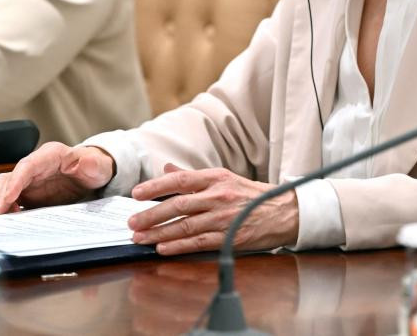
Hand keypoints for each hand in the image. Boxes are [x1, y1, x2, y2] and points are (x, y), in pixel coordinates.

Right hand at [0, 142, 115, 213]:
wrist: (95, 176)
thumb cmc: (95, 167)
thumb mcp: (100, 166)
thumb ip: (94, 163)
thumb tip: (86, 161)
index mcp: (50, 155)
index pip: (27, 165)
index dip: (15, 181)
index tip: (7, 198)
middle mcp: (35, 167)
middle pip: (9, 178)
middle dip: (2, 197)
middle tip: (1, 216)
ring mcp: (29, 182)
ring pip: (5, 191)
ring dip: (3, 206)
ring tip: (6, 222)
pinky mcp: (28, 196)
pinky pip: (11, 203)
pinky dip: (8, 213)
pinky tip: (12, 223)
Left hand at [127, 164, 298, 254]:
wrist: (284, 211)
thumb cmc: (253, 196)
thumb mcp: (225, 179)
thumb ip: (194, 177)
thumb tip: (168, 169)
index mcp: (217, 178)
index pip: (181, 180)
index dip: (156, 186)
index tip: (136, 193)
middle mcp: (220, 195)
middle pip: (179, 204)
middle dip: (151, 215)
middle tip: (132, 222)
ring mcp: (225, 217)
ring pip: (185, 225)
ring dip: (159, 232)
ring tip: (140, 238)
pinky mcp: (230, 236)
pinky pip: (199, 242)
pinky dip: (179, 246)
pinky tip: (163, 248)